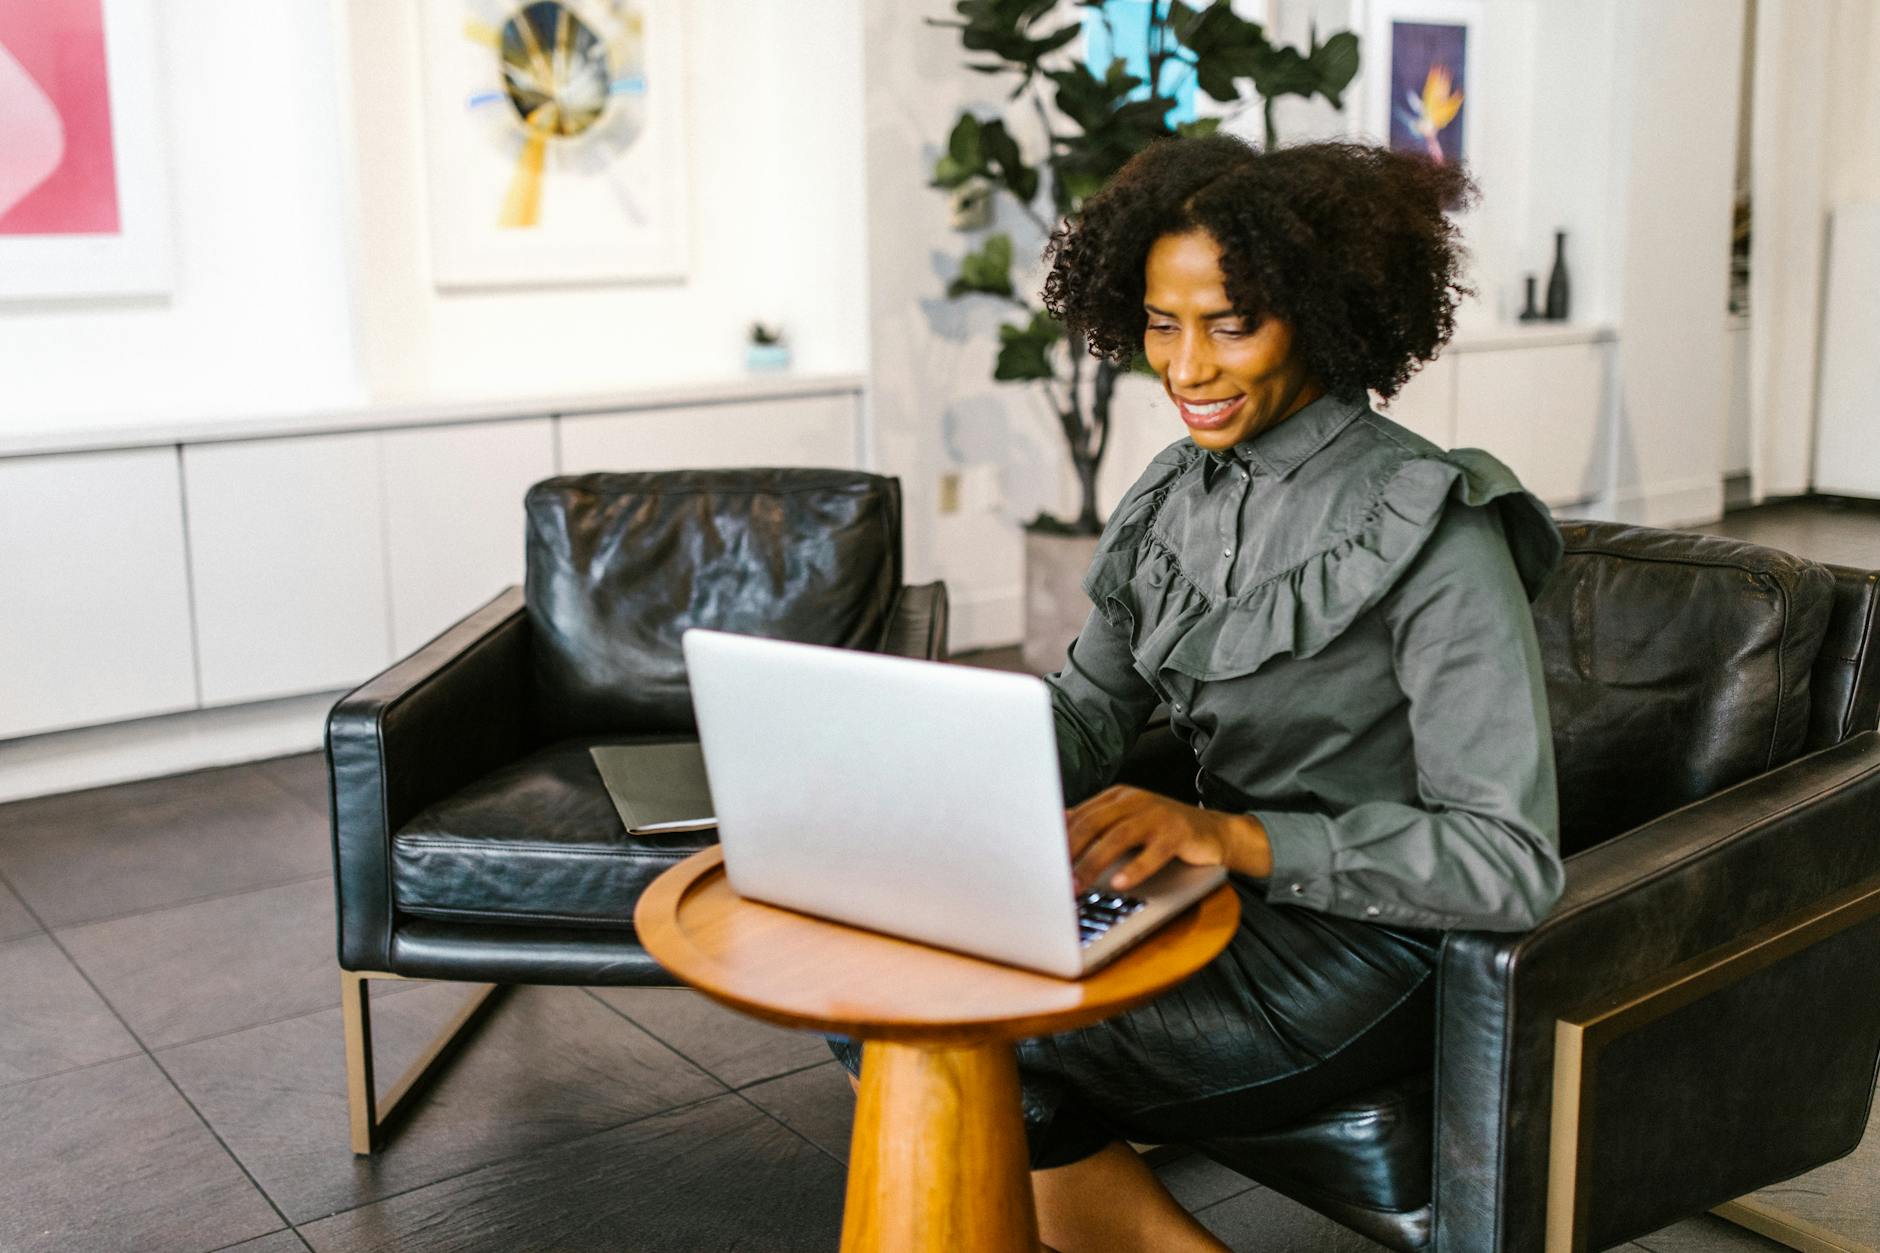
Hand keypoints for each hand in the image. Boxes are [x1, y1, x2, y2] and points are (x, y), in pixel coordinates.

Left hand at [1066, 785, 1267, 891]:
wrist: (1214, 833)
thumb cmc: (1164, 831)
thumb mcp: (1127, 824)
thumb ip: (1097, 825)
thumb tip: (1057, 826)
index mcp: (1118, 797)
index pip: (1081, 815)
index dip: (1060, 839)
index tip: (1041, 861)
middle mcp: (1135, 800)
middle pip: (1094, 823)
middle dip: (1071, 852)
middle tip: (1055, 878)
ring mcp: (1158, 814)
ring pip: (1118, 837)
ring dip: (1094, 863)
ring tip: (1079, 885)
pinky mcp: (1179, 832)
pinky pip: (1154, 852)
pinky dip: (1135, 868)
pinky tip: (1120, 883)